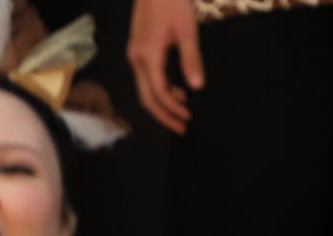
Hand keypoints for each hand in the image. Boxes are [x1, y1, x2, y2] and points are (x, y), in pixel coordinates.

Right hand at [128, 0, 205, 134]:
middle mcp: (136, 59)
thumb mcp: (187, 30)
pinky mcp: (138, 47)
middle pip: (146, 97)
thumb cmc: (172, 1)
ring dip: (162, 101)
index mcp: (147, 56)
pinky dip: (159, 87)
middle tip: (182, 126)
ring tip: (183, 107)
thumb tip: (198, 86)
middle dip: (164, 114)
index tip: (187, 119)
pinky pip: (146, 76)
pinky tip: (175, 87)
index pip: (158, 93)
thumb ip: (191, 59)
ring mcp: (135, 53)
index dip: (172, 109)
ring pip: (145, 88)